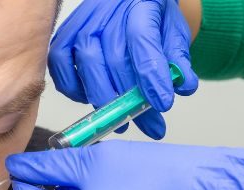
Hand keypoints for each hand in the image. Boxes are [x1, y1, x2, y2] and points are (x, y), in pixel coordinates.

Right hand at [49, 0, 198, 138]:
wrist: (127, 0)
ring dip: (103, 97)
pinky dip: (72, 87)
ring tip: (120, 119)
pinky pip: (59, 64)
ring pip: (86, 63)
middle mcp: (108, 13)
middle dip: (130, 99)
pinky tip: (90, 98)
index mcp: (141, 5)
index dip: (152, 75)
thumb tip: (184, 86)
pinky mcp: (64, 35)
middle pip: (113, 59)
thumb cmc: (150, 17)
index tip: (162, 103)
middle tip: (147, 123)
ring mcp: (83, 23)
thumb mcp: (173, 32)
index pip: (143, 42)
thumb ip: (179, 59)